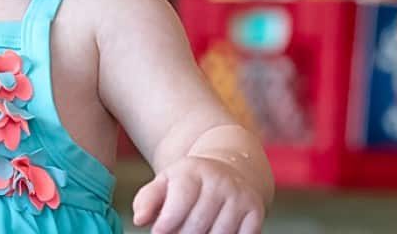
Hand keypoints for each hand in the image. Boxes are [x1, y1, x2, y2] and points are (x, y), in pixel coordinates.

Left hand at [132, 155, 264, 233]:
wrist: (230, 169)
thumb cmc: (189, 183)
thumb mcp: (165, 183)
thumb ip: (147, 199)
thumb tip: (140, 218)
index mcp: (192, 171)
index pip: (177, 206)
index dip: (165, 225)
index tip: (159, 231)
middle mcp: (219, 181)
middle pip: (195, 227)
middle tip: (177, 232)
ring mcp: (240, 196)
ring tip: (195, 231)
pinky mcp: (256, 210)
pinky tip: (213, 231)